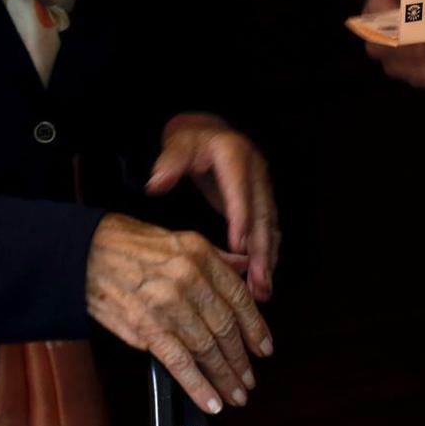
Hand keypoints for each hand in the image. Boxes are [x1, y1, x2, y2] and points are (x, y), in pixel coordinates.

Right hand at [85, 214, 274, 414]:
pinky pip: (180, 364)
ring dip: (225, 377)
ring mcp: (169, 306)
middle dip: (241, 360)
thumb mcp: (178, 239)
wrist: (84, 254)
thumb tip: (244, 267)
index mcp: (200, 255)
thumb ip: (216, 257)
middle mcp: (190, 279)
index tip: (264, 347)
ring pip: (208, 349)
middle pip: (226, 328)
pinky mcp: (147, 329)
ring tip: (235, 393)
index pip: (239, 297)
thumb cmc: (128, 244)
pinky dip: (198, 387)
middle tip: (249, 379)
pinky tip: (211, 401)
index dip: (256, 327)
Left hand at [147, 113, 280, 300]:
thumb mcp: (177, 144)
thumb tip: (155, 184)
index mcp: (236, 156)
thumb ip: (169, 163)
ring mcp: (263, 187)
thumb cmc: (189, 142)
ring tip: (263, 291)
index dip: (241, 218)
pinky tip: (262, 280)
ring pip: (269, 226)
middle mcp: (256, 172)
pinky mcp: (262, 201)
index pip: (240, 190)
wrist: (208, 134)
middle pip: (262, 214)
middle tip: (259, 282)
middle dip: (261, 250)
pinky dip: (267, 255)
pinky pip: (268, 230)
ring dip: (268, 259)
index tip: (239, 247)